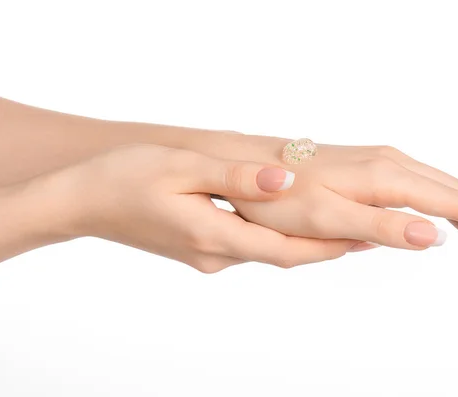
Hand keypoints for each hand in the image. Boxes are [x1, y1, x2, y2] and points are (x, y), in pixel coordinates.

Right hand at [56, 144, 369, 271]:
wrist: (81, 201)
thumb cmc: (124, 178)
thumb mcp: (180, 166)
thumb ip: (235, 178)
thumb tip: (284, 180)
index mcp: (212, 235)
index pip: (286, 248)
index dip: (330, 245)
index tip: (371, 238)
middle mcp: (216, 254)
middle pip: (286, 255)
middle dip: (331, 248)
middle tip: (376, 235)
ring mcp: (209, 256)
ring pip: (271, 252)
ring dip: (311, 243)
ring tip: (352, 228)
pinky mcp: (203, 249)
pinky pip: (254, 246)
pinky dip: (283, 237)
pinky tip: (298, 223)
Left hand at [190, 134, 457, 273]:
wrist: (251, 168)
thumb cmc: (280, 198)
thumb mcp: (326, 219)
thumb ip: (381, 226)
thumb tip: (436, 233)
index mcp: (386, 178)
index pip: (455, 203)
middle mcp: (393, 163)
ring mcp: (384, 163)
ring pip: (446, 190)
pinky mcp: (374, 168)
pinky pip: (426, 187)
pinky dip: (452, 206)